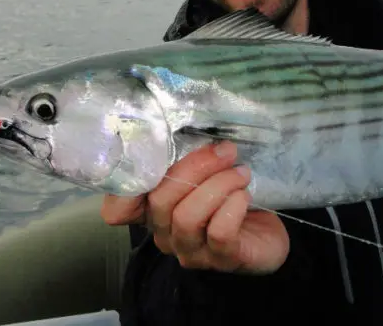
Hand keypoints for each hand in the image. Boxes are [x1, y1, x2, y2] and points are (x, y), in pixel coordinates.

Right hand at [100, 141, 289, 273]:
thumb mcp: (205, 172)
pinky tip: (244, 196)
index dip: (121, 187)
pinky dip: (232, 207)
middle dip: (195, 167)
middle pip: (159, 200)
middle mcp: (164, 233)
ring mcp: (190, 250)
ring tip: (241, 173)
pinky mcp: (220, 259)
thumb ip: (186, 156)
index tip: (153, 152)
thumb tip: (187, 123)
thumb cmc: (230, 196)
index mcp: (153, 209)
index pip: (116, 210)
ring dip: (218, 185)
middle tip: (225, 151)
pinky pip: (218, 232)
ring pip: (187, 216)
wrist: (267, 234)